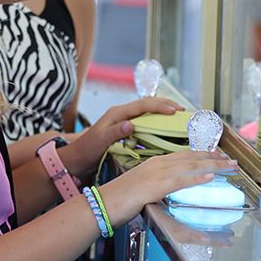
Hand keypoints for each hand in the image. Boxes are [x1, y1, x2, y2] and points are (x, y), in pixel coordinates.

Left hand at [65, 97, 180, 178]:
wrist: (77, 157)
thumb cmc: (87, 149)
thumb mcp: (100, 141)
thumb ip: (114, 132)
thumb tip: (130, 124)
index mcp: (117, 113)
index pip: (142, 105)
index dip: (159, 106)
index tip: (174, 111)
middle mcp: (122, 114)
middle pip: (147, 104)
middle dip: (165, 104)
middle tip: (182, 110)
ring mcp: (124, 120)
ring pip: (147, 110)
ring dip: (162, 110)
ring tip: (178, 115)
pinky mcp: (125, 128)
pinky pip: (145, 120)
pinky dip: (157, 120)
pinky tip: (165, 127)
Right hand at [99, 149, 236, 228]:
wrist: (101, 204)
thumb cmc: (119, 200)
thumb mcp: (142, 189)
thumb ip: (158, 187)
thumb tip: (170, 191)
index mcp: (154, 163)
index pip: (184, 155)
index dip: (204, 154)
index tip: (220, 156)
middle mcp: (156, 164)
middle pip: (191, 157)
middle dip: (214, 158)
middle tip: (233, 161)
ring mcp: (154, 174)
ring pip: (190, 166)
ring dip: (212, 165)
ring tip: (229, 166)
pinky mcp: (152, 187)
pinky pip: (179, 181)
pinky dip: (196, 177)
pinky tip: (210, 176)